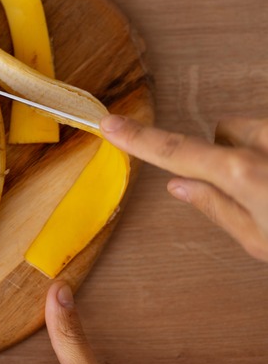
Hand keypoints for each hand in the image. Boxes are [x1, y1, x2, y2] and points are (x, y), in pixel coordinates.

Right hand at [100, 115, 267, 261]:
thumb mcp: (260, 239)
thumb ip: (216, 208)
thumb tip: (179, 186)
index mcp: (241, 173)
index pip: (175, 152)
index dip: (138, 139)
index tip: (110, 124)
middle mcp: (263, 141)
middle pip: (224, 134)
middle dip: (230, 155)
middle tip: (255, 190)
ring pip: (255, 132)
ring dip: (260, 153)